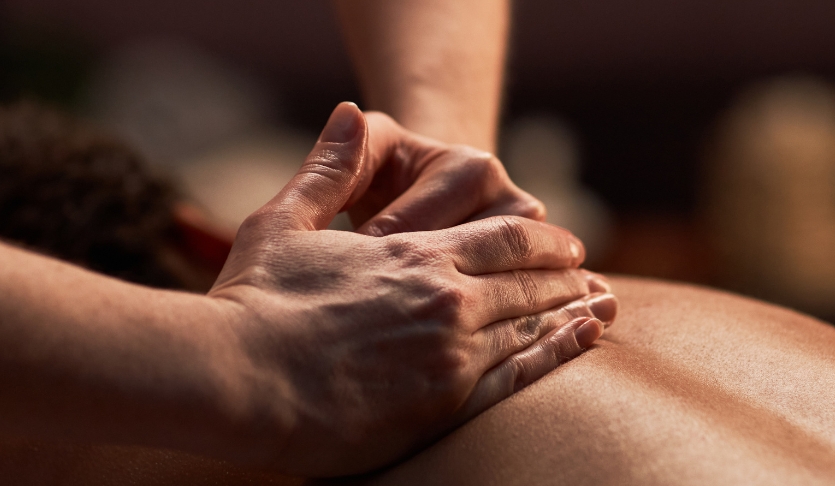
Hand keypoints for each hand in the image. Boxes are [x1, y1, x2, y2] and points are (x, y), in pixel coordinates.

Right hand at [204, 103, 616, 475]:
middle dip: (561, 276)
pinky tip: (577, 346)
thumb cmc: (253, 303)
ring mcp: (453, 356)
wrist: (237, 380)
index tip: (564, 244)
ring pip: (530, 327)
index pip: (503, 239)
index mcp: (416, 254)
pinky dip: (556, 355)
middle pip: (527, 282)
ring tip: (597, 309)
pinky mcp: (445, 407)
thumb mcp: (284, 222)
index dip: (539, 240)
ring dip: (568, 314)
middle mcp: (448, 300)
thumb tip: (347, 112)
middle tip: (586, 275)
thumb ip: (326, 171)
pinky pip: (519, 377)